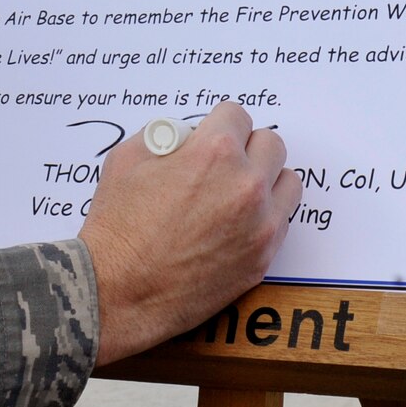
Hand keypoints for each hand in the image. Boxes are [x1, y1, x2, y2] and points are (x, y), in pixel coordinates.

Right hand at [77, 102, 301, 363]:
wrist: (120, 290)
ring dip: (265, 180)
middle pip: (270, 144)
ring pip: (287, 182)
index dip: (217, 125)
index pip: (236, 115)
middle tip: (222, 164)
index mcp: (213, 152)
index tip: (208, 138)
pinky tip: (235, 222)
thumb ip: (165, 137)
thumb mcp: (127, 158)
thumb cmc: (118, 227)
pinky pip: (282, 221)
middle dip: (245, 148)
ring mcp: (260, 224)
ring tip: (235, 192)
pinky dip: (264, 216)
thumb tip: (186, 137)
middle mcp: (245, 184)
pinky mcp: (263, 257)